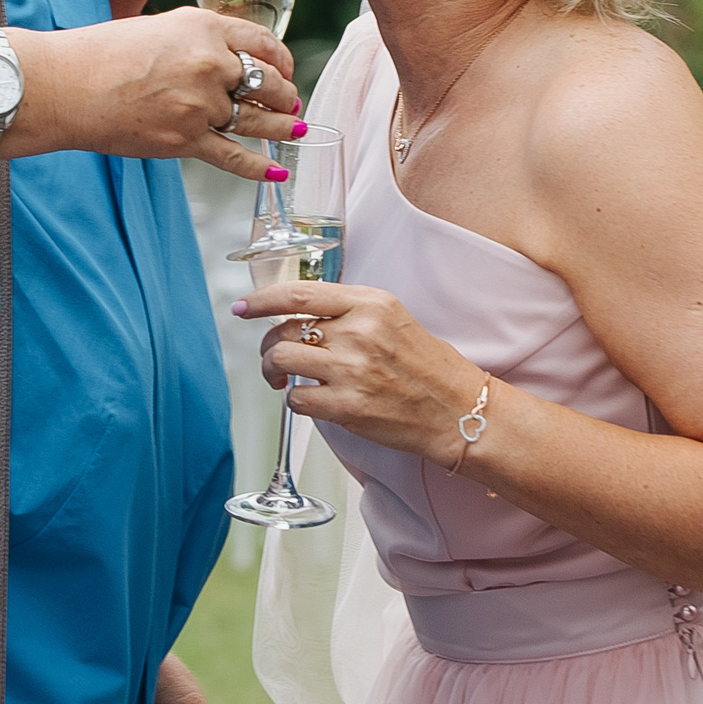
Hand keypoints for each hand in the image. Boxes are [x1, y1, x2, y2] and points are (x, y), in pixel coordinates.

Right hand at [23, 9, 301, 181]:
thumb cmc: (103, 54)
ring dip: (281, 128)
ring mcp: (200, 105)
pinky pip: (233, 157)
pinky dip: (258, 168)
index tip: (285, 70)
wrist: (65, 86)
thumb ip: (199, 40)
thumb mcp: (161, 28)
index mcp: (205, 28)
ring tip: (293, 130)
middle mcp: (210, 64)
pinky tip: (276, 172)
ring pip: (258, 121)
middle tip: (290, 103)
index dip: (283, 60)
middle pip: (268, 83)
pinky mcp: (184, 140)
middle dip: (285, 95)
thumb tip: (230, 60)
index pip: (265, 43)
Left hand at [236, 282, 479, 464]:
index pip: (299, 294)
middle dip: (268, 345)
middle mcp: (358, 332)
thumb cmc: (427, 366)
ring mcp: (352, 370)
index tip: (244, 307)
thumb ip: (348, 312)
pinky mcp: (348, 407)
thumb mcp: (393, 318)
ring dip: (272, 373)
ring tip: (282, 380)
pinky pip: (296, 400)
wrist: (458, 409)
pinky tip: (312, 400)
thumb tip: (299, 316)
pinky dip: (296, 401)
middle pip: (283, 331)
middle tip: (274, 358)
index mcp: (369, 303)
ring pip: (281, 362)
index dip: (262, 300)